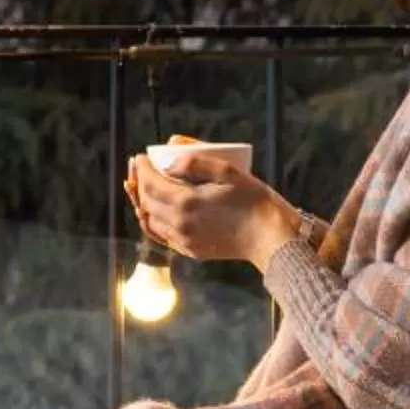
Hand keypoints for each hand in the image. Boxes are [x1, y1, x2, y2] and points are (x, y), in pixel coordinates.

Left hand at [124, 147, 303, 267]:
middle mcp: (179, 224)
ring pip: (150, 222)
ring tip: (145, 189)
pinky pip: (162, 236)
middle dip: (139, 183)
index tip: (140, 158)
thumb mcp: (228, 171)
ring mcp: (184, 240)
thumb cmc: (254, 202)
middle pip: (146, 202)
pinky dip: (154, 221)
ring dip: (144, 204)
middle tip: (139, 170)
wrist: (270, 237)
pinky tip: (158, 212)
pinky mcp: (191, 250)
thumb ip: (195, 163)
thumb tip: (169, 164)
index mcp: (186, 203)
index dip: (142, 169)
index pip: (150, 184)